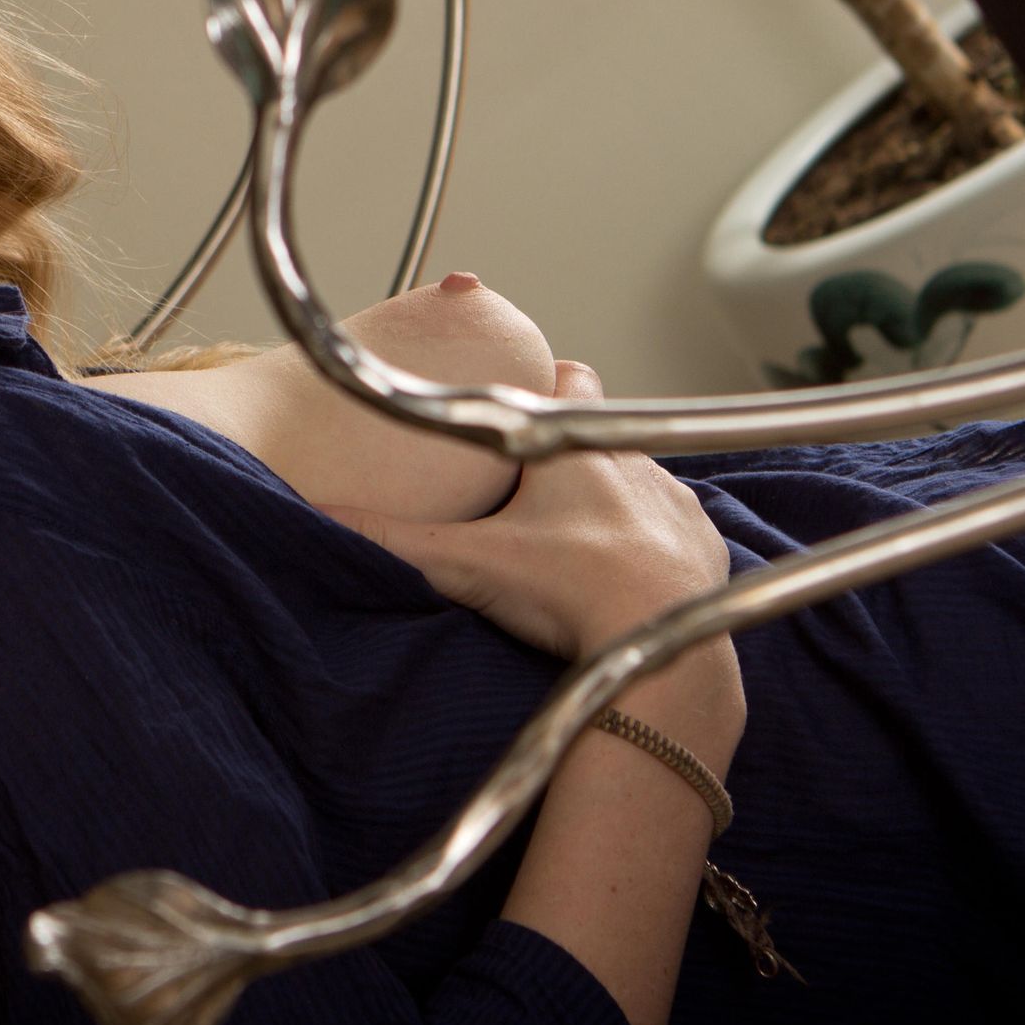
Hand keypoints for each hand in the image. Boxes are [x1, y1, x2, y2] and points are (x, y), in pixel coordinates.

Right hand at [319, 361, 731, 662]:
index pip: (568, 379)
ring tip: (580, 547)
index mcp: (577, 449)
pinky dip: (656, 546)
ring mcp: (677, 503)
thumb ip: (392, 539)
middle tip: (537, 494)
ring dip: (616, 503)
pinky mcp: (705, 546)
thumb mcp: (464, 562)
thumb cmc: (567, 591)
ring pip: (643, 482)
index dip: (545, 388)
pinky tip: (628, 580)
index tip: (520, 412)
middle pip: (602, 433)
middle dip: (573, 454)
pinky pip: (679, 531)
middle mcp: (635, 461)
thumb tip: (320, 517)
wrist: (655, 645)